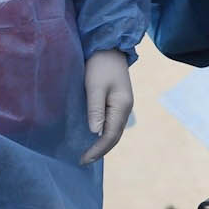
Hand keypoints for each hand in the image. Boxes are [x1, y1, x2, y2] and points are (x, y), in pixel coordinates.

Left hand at [79, 49, 132, 165]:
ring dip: (102, 144)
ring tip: (87, 153)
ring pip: (114, 131)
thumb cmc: (100, 65)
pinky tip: (93, 137)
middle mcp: (125, 109)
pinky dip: (103, 134)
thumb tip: (95, 132)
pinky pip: (111, 123)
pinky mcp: (117, 102)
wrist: (109, 47)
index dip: (98, 150)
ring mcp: (122, 106)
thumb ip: (95, 109)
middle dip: (100, 150)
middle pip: (114, 136)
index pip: (111, 135)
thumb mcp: (95, 86)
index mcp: (122, 106)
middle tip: (83, 161)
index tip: (83, 159)